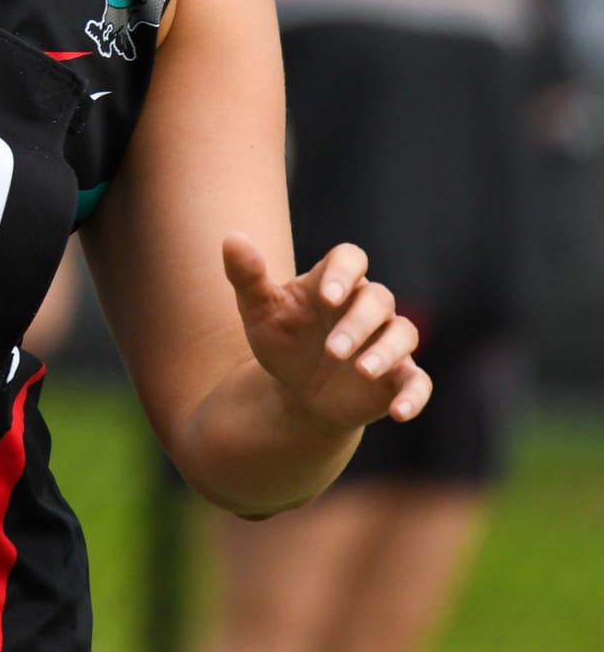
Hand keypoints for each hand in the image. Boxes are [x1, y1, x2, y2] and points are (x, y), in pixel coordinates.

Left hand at [222, 236, 432, 432]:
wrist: (296, 391)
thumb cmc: (281, 340)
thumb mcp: (259, 311)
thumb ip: (247, 276)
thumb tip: (232, 239)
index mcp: (333, 283)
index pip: (350, 259)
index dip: (344, 273)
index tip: (327, 297)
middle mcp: (366, 308)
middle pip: (379, 298)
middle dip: (359, 323)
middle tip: (333, 350)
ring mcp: (386, 341)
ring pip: (404, 333)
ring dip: (386, 351)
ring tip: (362, 371)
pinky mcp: (399, 377)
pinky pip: (419, 382)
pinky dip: (414, 396)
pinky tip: (399, 413)